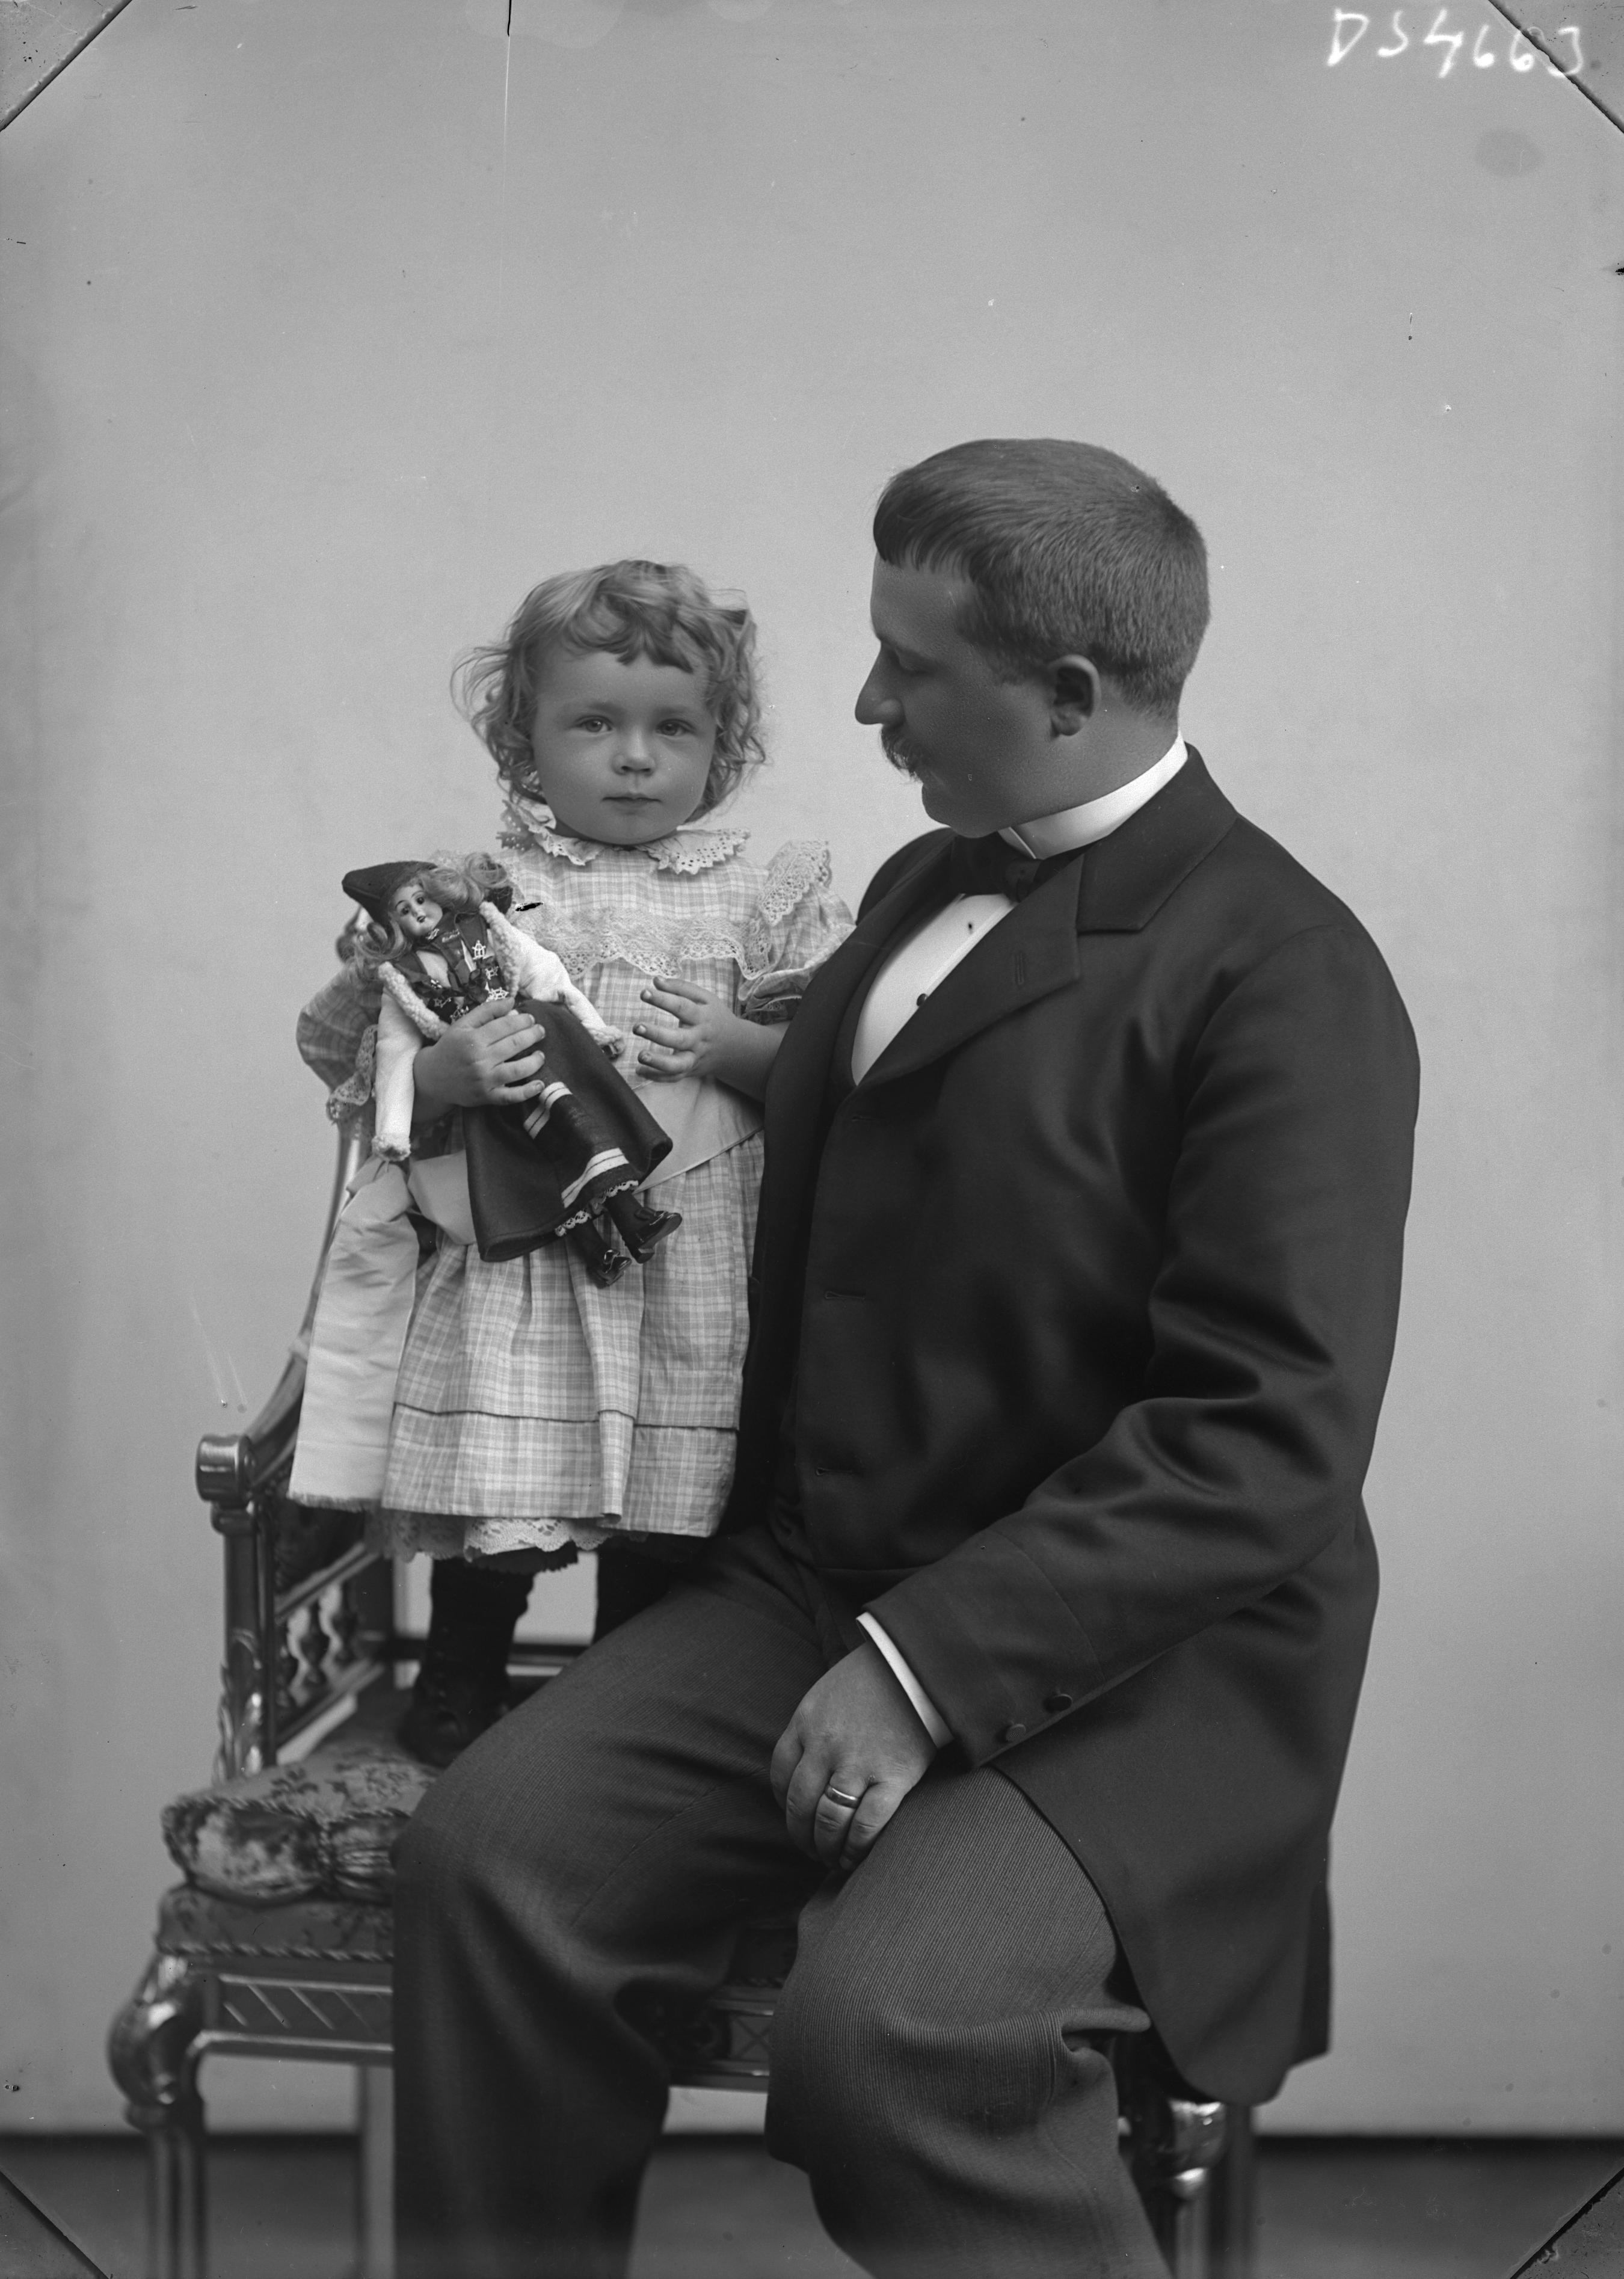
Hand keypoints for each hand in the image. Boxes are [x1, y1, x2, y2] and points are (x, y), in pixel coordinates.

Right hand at [412, 996, 545, 1117]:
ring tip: (541, 1055)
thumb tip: (512, 1001)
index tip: (531, 1018)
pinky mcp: (486, 1097)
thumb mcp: (462, 1025)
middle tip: (540, 1031)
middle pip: (514, 1045)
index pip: (505, 1026)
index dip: (522, 1021)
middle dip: (532, 1036)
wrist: (432, 1077)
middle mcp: (479, 1060)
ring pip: (517, 1070)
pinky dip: (527, 1092)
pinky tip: (540, 1084)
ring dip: (534, 1061)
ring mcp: (484, 1080)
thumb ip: (486, 1011)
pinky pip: (511, 1096)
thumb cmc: (451, 1047)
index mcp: (473, 1039)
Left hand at [634, 979, 784, 1099]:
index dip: (663, 1000)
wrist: (735, 1047)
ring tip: (641, 1055)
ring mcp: (695, 1057)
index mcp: (703, 1017)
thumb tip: (656, 981)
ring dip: (658, 1062)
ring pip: (678, 1064)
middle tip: (637, 1027)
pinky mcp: (691, 1070)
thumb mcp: (705, 998)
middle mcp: (699, 1039)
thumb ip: (681, 988)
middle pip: (679, 1039)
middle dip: (657, 1034)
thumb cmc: (714, 1017)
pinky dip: (657, 1077)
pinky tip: (639, 1071)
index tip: (644, 993)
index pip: (682, 1007)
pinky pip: (674, 1078)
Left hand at [770, 1643, 938, 1871]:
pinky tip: (856, 1858)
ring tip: (832, 1860)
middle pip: (799, 1805)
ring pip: (828, 1822)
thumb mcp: (828, 1691)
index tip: (796, 1818)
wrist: (920, 1663)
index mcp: (805, 1721)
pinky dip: (856, 1849)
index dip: (784, 1806)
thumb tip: (809, 1766)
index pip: (779, 1775)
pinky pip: (866, 1826)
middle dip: (802, 1836)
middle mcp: (824, 1745)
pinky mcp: (893, 1777)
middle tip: (811, 1850)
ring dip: (826, 1849)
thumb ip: (814, 1726)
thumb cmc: (876, 1675)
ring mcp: (857, 1763)